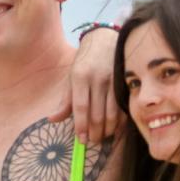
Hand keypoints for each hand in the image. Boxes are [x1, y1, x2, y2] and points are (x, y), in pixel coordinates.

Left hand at [49, 27, 120, 143]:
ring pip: (112, 113)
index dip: (81, 126)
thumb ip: (65, 100)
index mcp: (81, 76)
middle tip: (92, 141)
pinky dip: (121, 122)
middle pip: (97, 113)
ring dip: (108, 130)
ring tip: (102, 137)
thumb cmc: (85, 61)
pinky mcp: (126, 82)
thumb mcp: (71, 77)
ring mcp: (114, 80)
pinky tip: (116, 129)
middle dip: (95, 132)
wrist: (105, 39)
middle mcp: (98, 78)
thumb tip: (52, 120)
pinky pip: (124, 107)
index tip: (81, 140)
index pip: (81, 107)